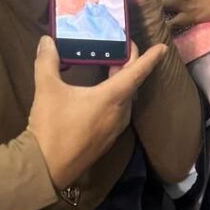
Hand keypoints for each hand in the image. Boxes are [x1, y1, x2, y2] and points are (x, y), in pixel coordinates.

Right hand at [27, 36, 165, 188]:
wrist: (46, 169)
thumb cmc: (52, 127)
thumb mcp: (47, 89)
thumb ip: (47, 61)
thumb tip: (46, 41)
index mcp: (110, 98)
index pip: (136, 73)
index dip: (150, 59)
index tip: (163, 48)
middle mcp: (118, 114)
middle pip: (131, 85)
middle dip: (130, 65)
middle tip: (122, 48)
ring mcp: (113, 129)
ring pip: (125, 100)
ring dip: (122, 82)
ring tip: (112, 67)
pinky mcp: (106, 141)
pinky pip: (117, 113)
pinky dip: (115, 98)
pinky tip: (101, 94)